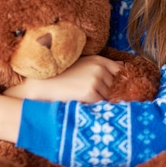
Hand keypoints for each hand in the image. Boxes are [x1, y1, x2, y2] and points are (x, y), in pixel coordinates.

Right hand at [3, 55, 122, 102]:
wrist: (42, 84)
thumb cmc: (62, 75)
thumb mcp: (83, 64)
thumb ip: (101, 66)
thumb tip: (123, 68)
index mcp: (99, 60)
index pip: (120, 71)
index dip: (120, 81)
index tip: (119, 89)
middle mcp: (99, 68)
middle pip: (117, 85)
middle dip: (113, 93)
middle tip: (102, 99)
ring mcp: (95, 80)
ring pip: (110, 96)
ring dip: (105, 101)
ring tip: (92, 102)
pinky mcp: (90, 93)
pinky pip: (102, 104)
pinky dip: (98, 107)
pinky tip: (88, 105)